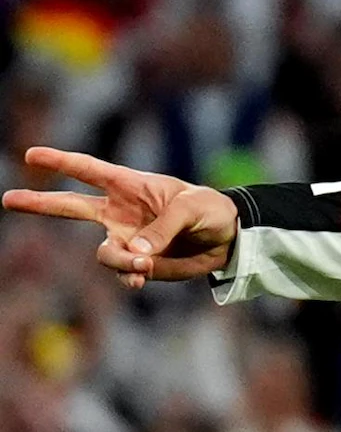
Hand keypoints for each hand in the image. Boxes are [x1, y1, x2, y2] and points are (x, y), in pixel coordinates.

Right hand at [2, 148, 240, 288]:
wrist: (229, 238)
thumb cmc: (211, 211)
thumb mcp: (192, 209)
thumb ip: (161, 228)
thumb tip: (135, 255)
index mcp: (131, 186)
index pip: (90, 170)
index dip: (61, 161)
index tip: (32, 155)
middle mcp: (120, 212)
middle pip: (70, 206)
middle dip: (39, 203)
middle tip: (8, 198)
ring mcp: (127, 238)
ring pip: (104, 253)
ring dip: (120, 260)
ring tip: (144, 264)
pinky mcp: (139, 262)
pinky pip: (124, 272)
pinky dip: (130, 276)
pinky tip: (141, 276)